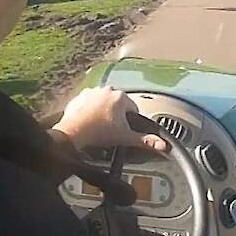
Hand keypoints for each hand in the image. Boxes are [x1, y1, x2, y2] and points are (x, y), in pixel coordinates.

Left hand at [51, 87, 167, 151]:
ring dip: (103, 111)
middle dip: (116, 115)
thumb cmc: (99, 133)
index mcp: (121, 97)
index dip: (130, 121)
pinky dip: (90, 110)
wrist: (73, 133)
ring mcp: (92, 92)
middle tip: (110, 130)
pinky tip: (89, 122)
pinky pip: (89, 103)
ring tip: (99, 126)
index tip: (123, 130)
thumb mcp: (125, 137)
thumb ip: (145, 140)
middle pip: (118, 105)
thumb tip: (162, 145)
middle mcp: (107, 90)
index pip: (133, 109)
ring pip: (104, 102)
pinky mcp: (80, 97)